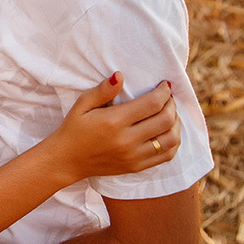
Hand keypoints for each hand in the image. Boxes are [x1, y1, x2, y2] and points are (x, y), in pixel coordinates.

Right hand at [49, 72, 179, 184]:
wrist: (67, 160)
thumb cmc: (74, 128)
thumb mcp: (82, 105)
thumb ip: (103, 90)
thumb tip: (120, 76)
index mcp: (114, 121)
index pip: (152, 104)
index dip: (164, 92)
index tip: (165, 85)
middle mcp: (127, 140)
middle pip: (165, 120)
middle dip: (171, 104)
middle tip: (168, 97)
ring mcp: (134, 156)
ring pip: (170, 139)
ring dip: (176, 123)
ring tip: (170, 113)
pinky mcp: (136, 167)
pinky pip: (165, 156)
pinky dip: (173, 142)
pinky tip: (168, 132)